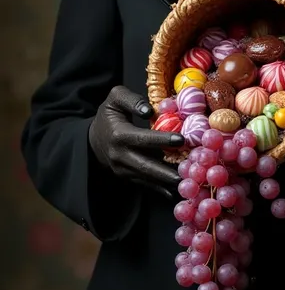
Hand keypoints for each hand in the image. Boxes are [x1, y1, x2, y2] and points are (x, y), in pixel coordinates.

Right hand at [89, 85, 184, 200]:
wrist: (93, 139)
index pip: (143, 139)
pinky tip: (173, 191)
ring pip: (146, 178)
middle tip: (186, 172)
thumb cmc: (109, 115)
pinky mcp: (126, 176)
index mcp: (119, 135)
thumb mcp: (115, 98)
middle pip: (145, 166)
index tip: (181, 139)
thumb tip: (149, 110)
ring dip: (165, 182)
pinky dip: (159, 188)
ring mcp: (122, 169)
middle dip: (166, 171)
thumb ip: (132, 100)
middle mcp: (120, 155)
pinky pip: (144, 184)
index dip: (162, 139)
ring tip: (185, 182)